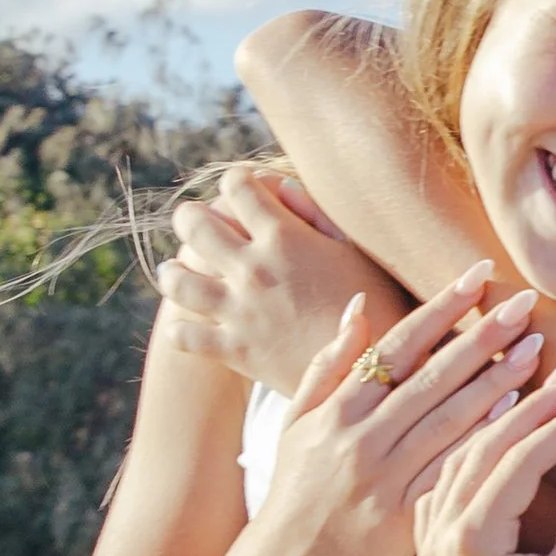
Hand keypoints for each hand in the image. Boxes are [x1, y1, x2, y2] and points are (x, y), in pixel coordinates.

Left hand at [157, 164, 393, 390]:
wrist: (378, 373)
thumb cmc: (382, 306)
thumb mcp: (358, 251)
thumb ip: (319, 214)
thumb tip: (283, 188)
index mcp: (285, 237)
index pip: (237, 186)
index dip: (237, 183)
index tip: (243, 193)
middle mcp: (253, 268)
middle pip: (194, 223)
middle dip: (192, 219)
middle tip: (197, 226)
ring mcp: (239, 310)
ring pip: (178, 280)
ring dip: (173, 272)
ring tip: (175, 272)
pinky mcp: (236, 350)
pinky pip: (186, 336)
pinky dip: (180, 330)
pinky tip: (185, 327)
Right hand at [246, 270, 542, 555]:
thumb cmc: (295, 492)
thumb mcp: (296, 424)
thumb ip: (327, 365)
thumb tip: (358, 307)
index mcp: (338, 411)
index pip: (397, 347)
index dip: (440, 307)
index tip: (478, 275)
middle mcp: (362, 440)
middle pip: (431, 378)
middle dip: (481, 336)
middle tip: (525, 304)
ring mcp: (385, 480)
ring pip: (448, 421)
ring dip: (496, 382)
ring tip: (537, 350)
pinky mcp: (405, 519)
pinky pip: (451, 471)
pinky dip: (482, 441)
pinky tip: (518, 415)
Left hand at [416, 373, 555, 555]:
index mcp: (474, 539)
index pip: (519, 458)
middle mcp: (441, 530)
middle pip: (485, 443)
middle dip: (529, 403)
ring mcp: (429, 535)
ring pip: (458, 453)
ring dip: (495, 414)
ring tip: (530, 378)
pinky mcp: (427, 543)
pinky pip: (444, 475)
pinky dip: (469, 444)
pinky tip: (490, 423)